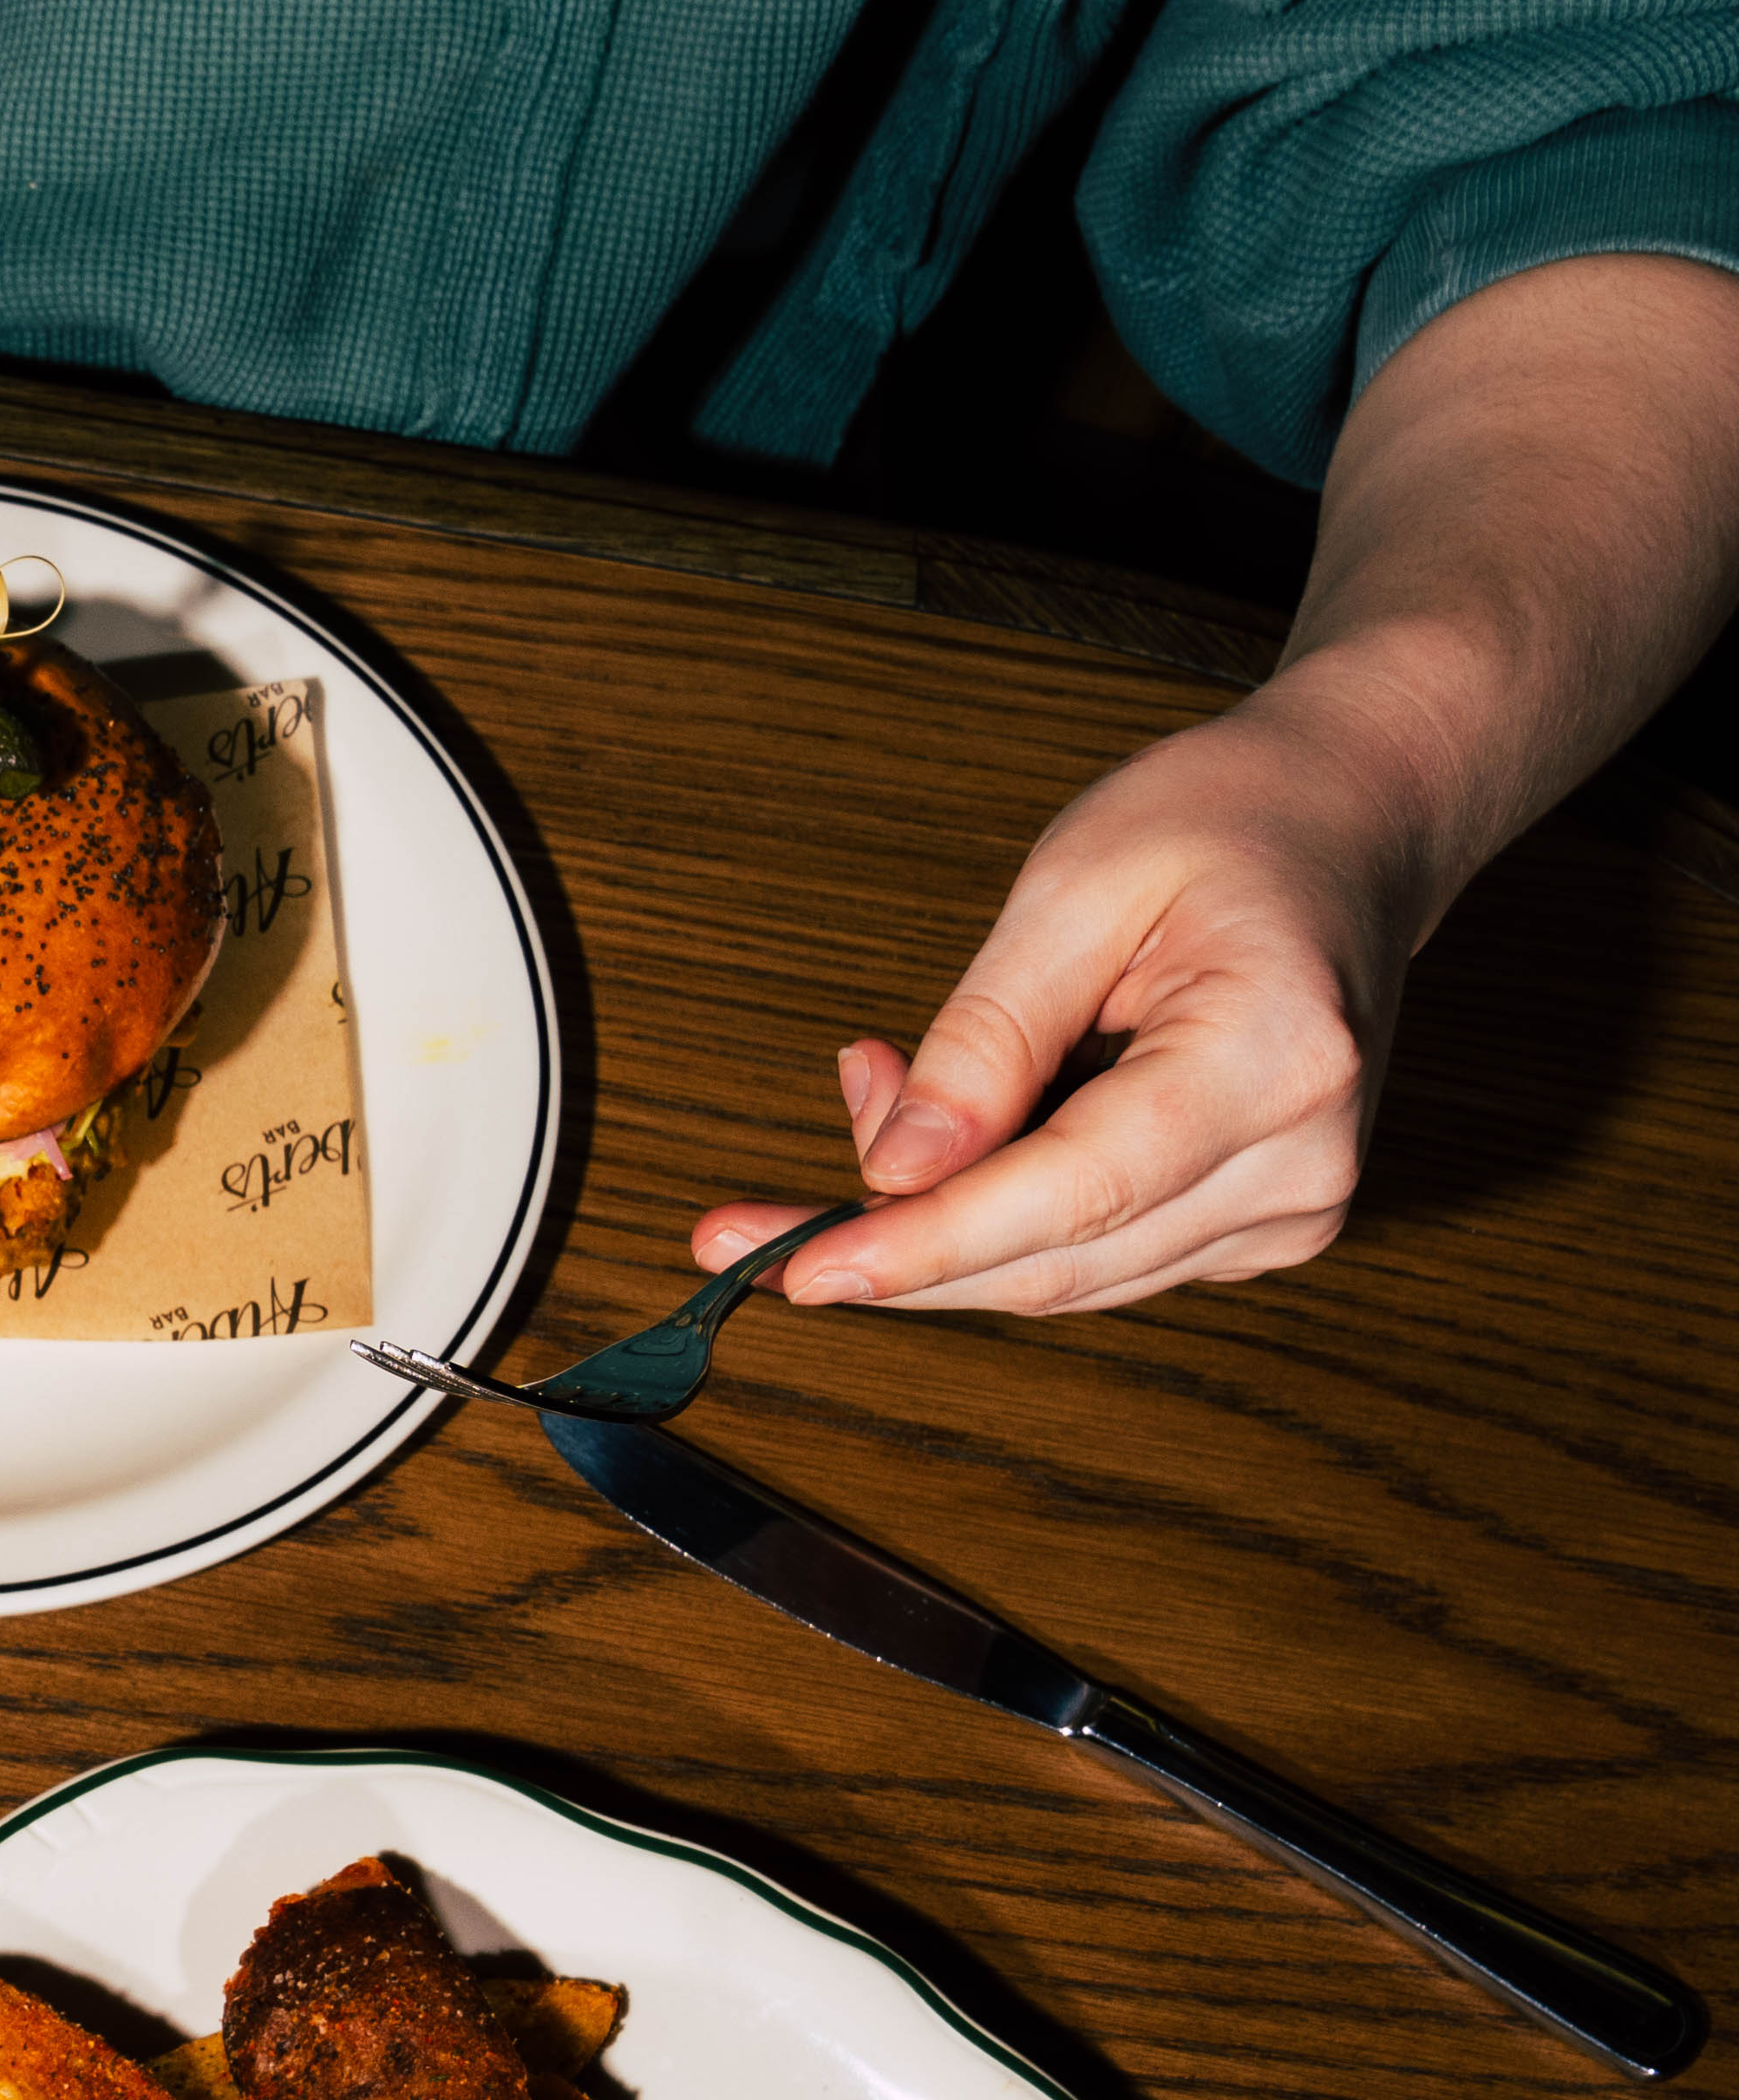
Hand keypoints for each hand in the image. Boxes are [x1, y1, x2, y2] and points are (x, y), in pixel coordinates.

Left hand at [690, 689, 1406, 1317]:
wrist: (1353, 822)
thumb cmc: (1231, 822)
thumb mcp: (1079, 885)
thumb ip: (984, 1037)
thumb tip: (894, 1168)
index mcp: (1277, 1059)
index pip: (1067, 1196)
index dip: (918, 1246)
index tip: (792, 1267)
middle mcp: (1303, 1159)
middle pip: (1050, 1263)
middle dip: (889, 1248)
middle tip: (745, 1225)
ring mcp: (1294, 1207)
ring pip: (1058, 1277)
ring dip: (934, 1225)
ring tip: (875, 1095)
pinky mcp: (1258, 1226)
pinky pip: (1091, 1256)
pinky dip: (994, 1217)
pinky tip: (953, 1133)